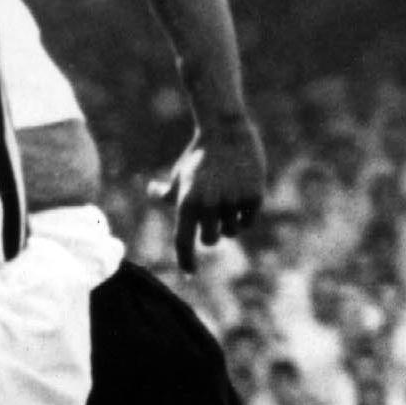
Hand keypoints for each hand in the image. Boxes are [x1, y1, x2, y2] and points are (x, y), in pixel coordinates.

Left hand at [148, 116, 265, 273]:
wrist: (226, 132)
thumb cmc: (199, 156)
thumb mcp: (180, 175)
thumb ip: (167, 192)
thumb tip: (152, 191)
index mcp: (186, 203)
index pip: (183, 242)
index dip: (186, 260)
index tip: (190, 273)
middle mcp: (209, 206)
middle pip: (210, 241)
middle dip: (210, 233)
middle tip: (212, 219)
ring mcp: (232, 202)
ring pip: (231, 232)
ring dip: (228, 223)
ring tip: (226, 200)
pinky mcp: (253, 197)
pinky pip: (247, 221)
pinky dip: (243, 215)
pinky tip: (240, 196)